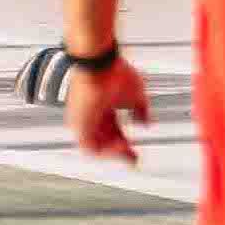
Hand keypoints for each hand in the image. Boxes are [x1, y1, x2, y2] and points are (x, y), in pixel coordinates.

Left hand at [63, 48, 151, 164]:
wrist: (98, 64)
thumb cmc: (113, 71)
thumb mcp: (136, 93)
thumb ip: (142, 110)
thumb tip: (146, 123)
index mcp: (103, 107)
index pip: (114, 131)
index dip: (126, 143)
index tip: (136, 153)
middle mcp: (91, 114)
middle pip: (106, 141)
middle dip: (121, 152)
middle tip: (133, 159)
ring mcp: (82, 119)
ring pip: (97, 147)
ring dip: (114, 152)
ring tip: (126, 151)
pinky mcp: (78, 124)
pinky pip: (90, 147)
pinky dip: (106, 151)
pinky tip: (119, 146)